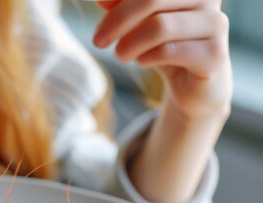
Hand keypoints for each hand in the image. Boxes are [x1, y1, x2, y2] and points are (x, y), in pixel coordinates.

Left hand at [93, 0, 231, 118]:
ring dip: (130, 43)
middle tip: (98, 40)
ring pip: (160, 26)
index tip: (99, 3)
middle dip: (118, 19)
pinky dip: (146, 57)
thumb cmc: (164, 45)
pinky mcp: (213, 54)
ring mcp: (215, 24)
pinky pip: (170, 51)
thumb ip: (124, 7)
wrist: (191, 84)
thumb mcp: (140, 24)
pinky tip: (141, 61)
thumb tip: (102, 0)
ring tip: (119, 54)